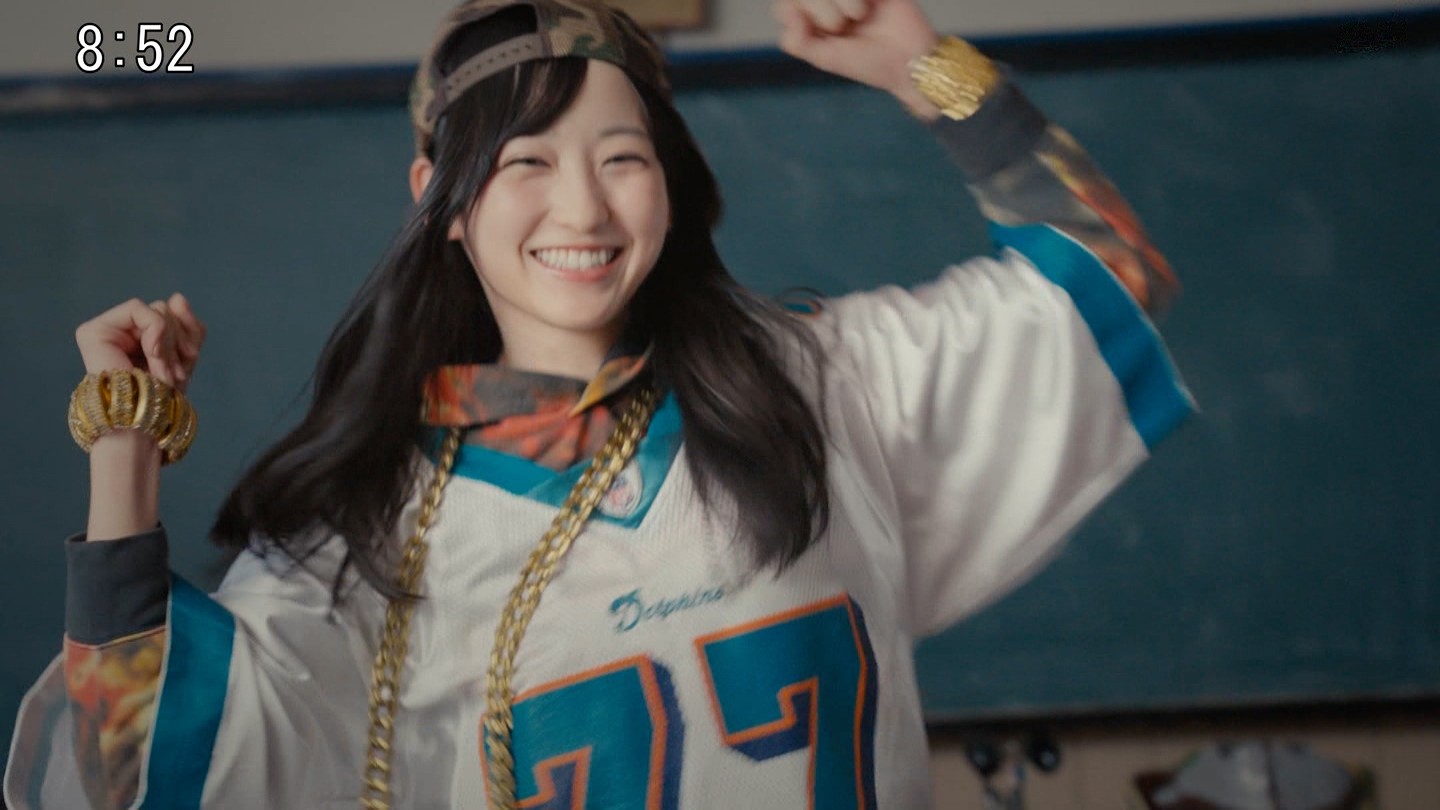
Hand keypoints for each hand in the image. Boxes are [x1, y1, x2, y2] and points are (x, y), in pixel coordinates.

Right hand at [74, 293, 205, 392]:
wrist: (146, 420)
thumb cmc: (164, 395)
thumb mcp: (186, 355)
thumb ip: (186, 325)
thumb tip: (177, 296)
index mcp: (137, 335)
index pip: (170, 311)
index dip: (186, 331)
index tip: (191, 359)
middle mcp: (118, 330)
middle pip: (164, 308)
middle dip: (178, 340)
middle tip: (175, 372)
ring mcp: (104, 329)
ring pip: (156, 309)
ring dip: (169, 344)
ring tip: (164, 372)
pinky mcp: (93, 331)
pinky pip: (139, 310)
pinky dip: (157, 333)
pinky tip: (153, 357)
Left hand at [774, 0, 939, 112]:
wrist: (910, 57)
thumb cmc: (869, 63)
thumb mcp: (826, 58)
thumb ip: (797, 41)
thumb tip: (787, 10)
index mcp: (811, 20)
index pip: (786, 3)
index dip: (797, 11)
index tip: (822, 31)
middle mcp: (827, 1)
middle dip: (822, 10)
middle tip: (842, 27)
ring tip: (860, 16)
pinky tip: (870, 4)